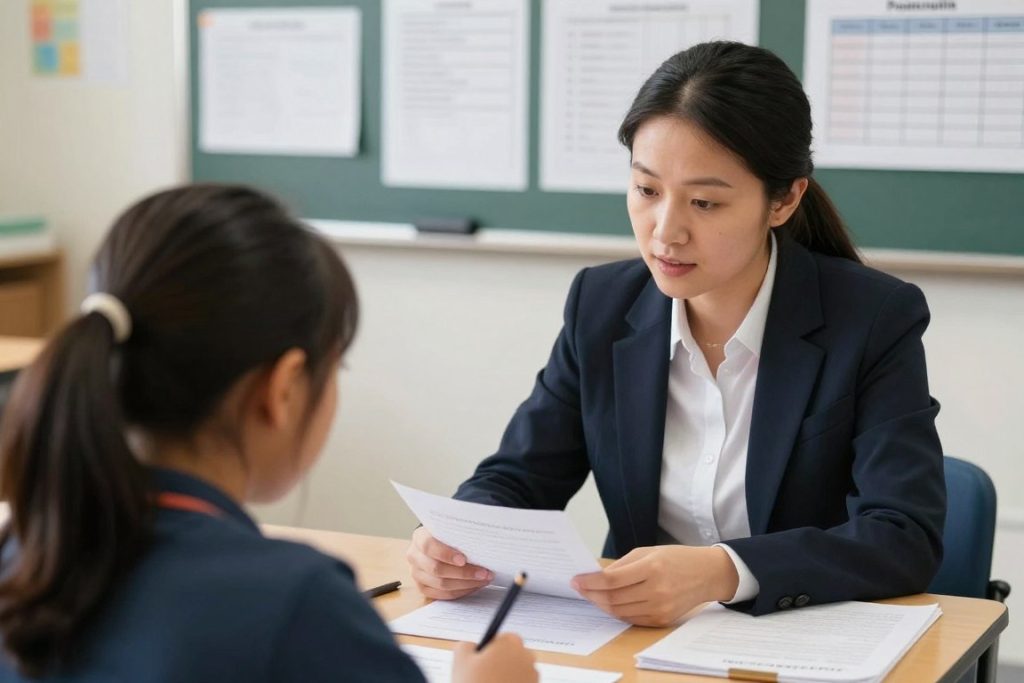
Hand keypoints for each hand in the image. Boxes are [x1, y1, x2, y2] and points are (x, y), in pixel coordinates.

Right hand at [406, 526, 493, 599]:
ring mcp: (416, 573)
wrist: (436, 543)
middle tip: (483, 572)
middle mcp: (414, 556)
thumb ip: (458, 535)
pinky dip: (461, 591)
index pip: (429, 546)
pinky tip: (473, 586)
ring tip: (483, 579)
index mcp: (419, 538)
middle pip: (437, 569)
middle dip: (464, 573)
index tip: (464, 560)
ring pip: (441, 584)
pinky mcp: (422, 587)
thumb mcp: (450, 529)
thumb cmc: (446, 535)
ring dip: (466, 584)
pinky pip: (442, 594)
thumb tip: (481, 543)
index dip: (446, 554)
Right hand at [452, 633, 537, 682]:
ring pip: (518, 671)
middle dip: (501, 663)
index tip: (480, 662)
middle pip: (512, 654)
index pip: (502, 638)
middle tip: (483, 677)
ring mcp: (533, 676)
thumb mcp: (460, 660)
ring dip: (507, 677)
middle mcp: (526, 656)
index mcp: (510, 643)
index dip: (490, 649)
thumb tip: (472, 646)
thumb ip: (466, 645)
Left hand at [571, 545, 738, 626]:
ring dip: (601, 604)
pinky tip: (609, 603)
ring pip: (619, 611)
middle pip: (613, 598)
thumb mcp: (648, 552)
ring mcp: (660, 608)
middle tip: (579, 588)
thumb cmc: (676, 558)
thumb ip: (622, 565)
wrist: (707, 574)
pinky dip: (616, 612)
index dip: (590, 582)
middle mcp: (657, 591)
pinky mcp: (662, 620)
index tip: (576, 580)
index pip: (612, 580)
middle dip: (591, 594)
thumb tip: (596, 576)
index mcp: (652, 568)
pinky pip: (631, 619)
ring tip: (591, 595)